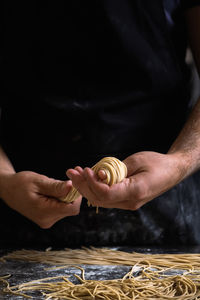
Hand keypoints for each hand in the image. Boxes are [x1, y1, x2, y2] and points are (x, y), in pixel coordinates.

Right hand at [0, 171, 81, 227]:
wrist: (8, 190)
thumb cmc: (21, 183)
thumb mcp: (38, 181)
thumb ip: (55, 186)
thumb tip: (71, 186)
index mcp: (44, 212)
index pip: (72, 208)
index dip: (77, 195)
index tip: (74, 182)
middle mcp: (47, 220)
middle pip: (71, 208)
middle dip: (72, 194)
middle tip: (66, 180)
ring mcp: (47, 221)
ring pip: (67, 208)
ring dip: (66, 196)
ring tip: (55, 185)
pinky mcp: (48, 218)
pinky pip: (61, 209)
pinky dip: (61, 199)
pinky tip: (53, 191)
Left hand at [66, 151, 186, 209]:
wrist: (172, 171)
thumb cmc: (157, 163)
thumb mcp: (136, 161)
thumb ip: (116, 170)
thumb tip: (98, 175)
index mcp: (135, 191)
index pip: (106, 193)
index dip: (92, 183)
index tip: (84, 170)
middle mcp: (130, 202)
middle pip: (99, 199)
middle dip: (83, 185)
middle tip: (71, 171)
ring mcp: (128, 204)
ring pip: (101, 200)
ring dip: (86, 187)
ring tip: (76, 173)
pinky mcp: (126, 200)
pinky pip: (107, 197)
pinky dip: (95, 188)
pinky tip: (88, 178)